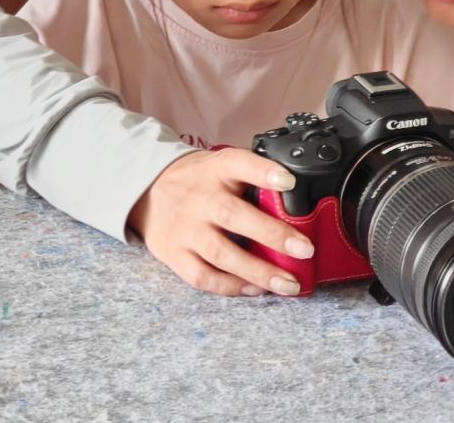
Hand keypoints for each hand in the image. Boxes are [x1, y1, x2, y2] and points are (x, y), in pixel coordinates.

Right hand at [127, 148, 314, 297]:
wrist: (148, 192)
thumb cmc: (199, 182)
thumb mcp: (221, 168)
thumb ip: (252, 181)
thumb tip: (299, 205)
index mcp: (215, 170)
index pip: (237, 163)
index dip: (264, 172)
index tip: (289, 181)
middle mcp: (198, 198)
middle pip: (232, 214)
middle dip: (271, 234)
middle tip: (305, 249)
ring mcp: (185, 229)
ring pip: (220, 252)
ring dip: (258, 271)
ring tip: (289, 283)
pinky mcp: (175, 254)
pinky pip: (203, 276)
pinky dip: (231, 286)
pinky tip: (256, 289)